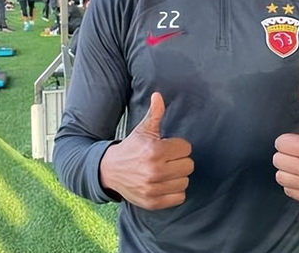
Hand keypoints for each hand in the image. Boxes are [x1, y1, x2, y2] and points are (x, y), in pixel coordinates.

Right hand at [99, 93, 193, 209]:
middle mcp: (155, 171)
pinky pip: (180, 197)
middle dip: (179, 161)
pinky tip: (164, 184)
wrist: (110, 171)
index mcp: (155, 151)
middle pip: (189, 165)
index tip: (168, 148)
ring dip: (178, 177)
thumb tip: (158, 95)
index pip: (186, 148)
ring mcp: (154, 188)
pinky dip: (175, 192)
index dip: (178, 147)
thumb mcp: (142, 130)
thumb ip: (154, 114)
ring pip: (185, 181)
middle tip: (167, 160)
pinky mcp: (153, 202)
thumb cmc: (131, 148)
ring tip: (165, 172)